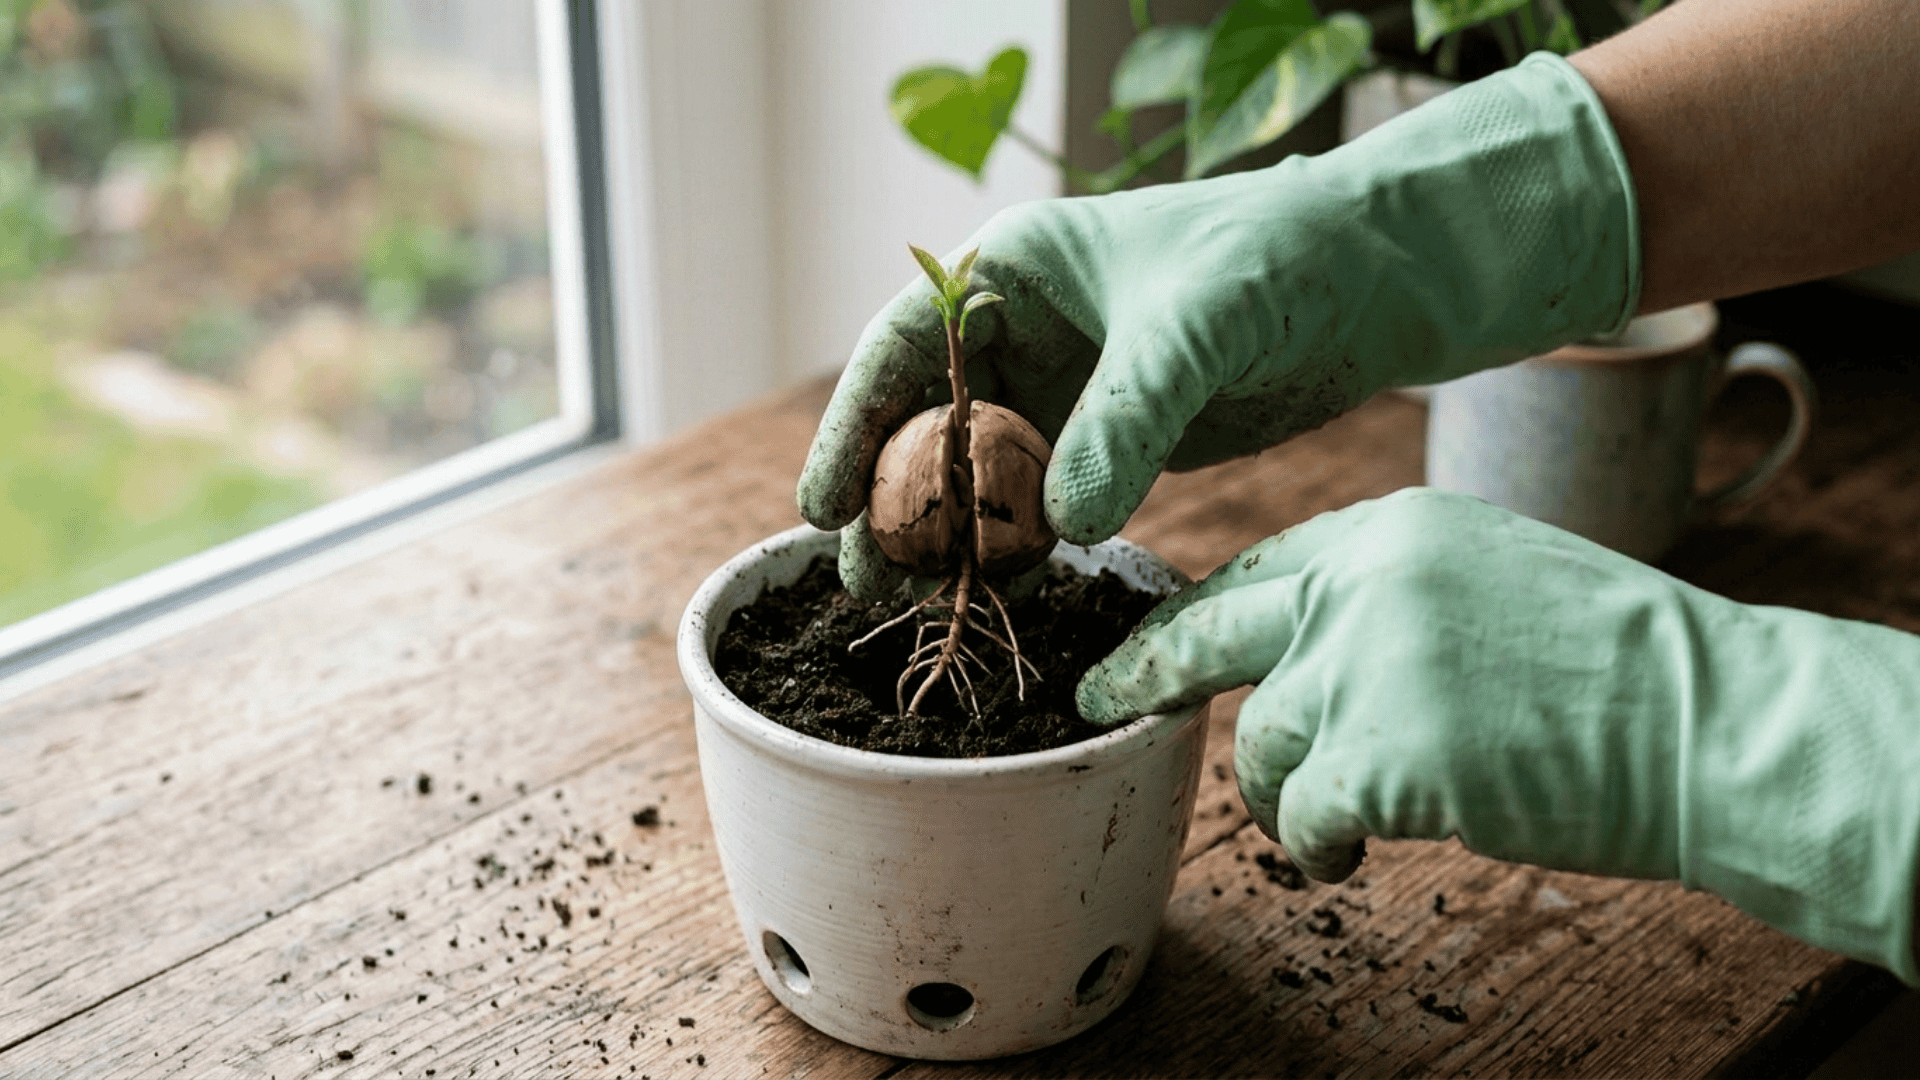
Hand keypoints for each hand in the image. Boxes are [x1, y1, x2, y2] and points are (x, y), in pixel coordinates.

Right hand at [800, 54, 1639, 600]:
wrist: (1374, 280)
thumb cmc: (1278, 259)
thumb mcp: (1194, 327)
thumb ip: (1126, 418)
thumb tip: (1063, 522)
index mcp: (1015, 267)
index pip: (903, 347)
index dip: (854, 425)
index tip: (824, 506)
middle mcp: (1026, 327)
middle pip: (926, 418)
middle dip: (888, 497)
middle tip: (859, 579)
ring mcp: (1070, 387)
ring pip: (981, 468)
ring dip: (946, 533)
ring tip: (908, 599)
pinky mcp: (1117, 438)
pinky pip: (1045, 497)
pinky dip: (1017, 543)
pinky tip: (997, 590)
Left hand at [1078, 489, 1919, 983]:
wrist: (1710, 721)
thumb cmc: (1620, 666)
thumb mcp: (1491, 576)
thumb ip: (1392, 596)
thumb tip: (1304, 648)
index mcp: (1393, 529)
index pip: (1263, 569)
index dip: (1203, 613)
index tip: (1155, 640)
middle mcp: (1363, 582)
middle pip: (1211, 628)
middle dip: (1144, 669)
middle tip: (1105, 699)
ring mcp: (1366, 664)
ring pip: (1255, 740)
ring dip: (1276, 794)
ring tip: (1320, 826)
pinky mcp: (1381, 753)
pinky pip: (1300, 813)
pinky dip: (1313, 845)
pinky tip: (1346, 856)